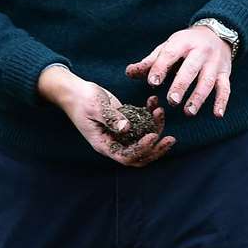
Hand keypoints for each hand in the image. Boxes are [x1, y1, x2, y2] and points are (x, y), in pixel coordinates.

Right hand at [38, 66, 174, 167]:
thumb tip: (127, 128)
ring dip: (156, 128)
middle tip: (171, 139)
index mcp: (105, 144)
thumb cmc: (82, 100)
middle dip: (156, 149)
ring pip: (144, 139)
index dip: (142, 149)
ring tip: (160, 111)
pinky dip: (150, 116)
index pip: (127, 156)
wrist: (76, 91)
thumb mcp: (95, 108)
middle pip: (140, 155)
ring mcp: (121, 133)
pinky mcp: (126, 122)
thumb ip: (111, 118)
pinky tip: (153, 102)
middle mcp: (115, 142)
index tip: (153, 136)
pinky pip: (143, 124)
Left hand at [126, 26, 232, 116]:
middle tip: (171, 101)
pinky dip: (222, 101)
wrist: (217, 33)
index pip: (171, 54)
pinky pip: (225, 88)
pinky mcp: (225, 73)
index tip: (152, 83)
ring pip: (208, 81)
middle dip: (181, 85)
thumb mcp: (168, 47)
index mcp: (183, 42)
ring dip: (199, 97)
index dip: (161, 68)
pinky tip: (217, 115)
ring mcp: (214, 63)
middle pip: (191, 69)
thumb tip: (129, 73)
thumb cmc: (186, 44)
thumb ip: (150, 62)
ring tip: (188, 112)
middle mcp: (200, 51)